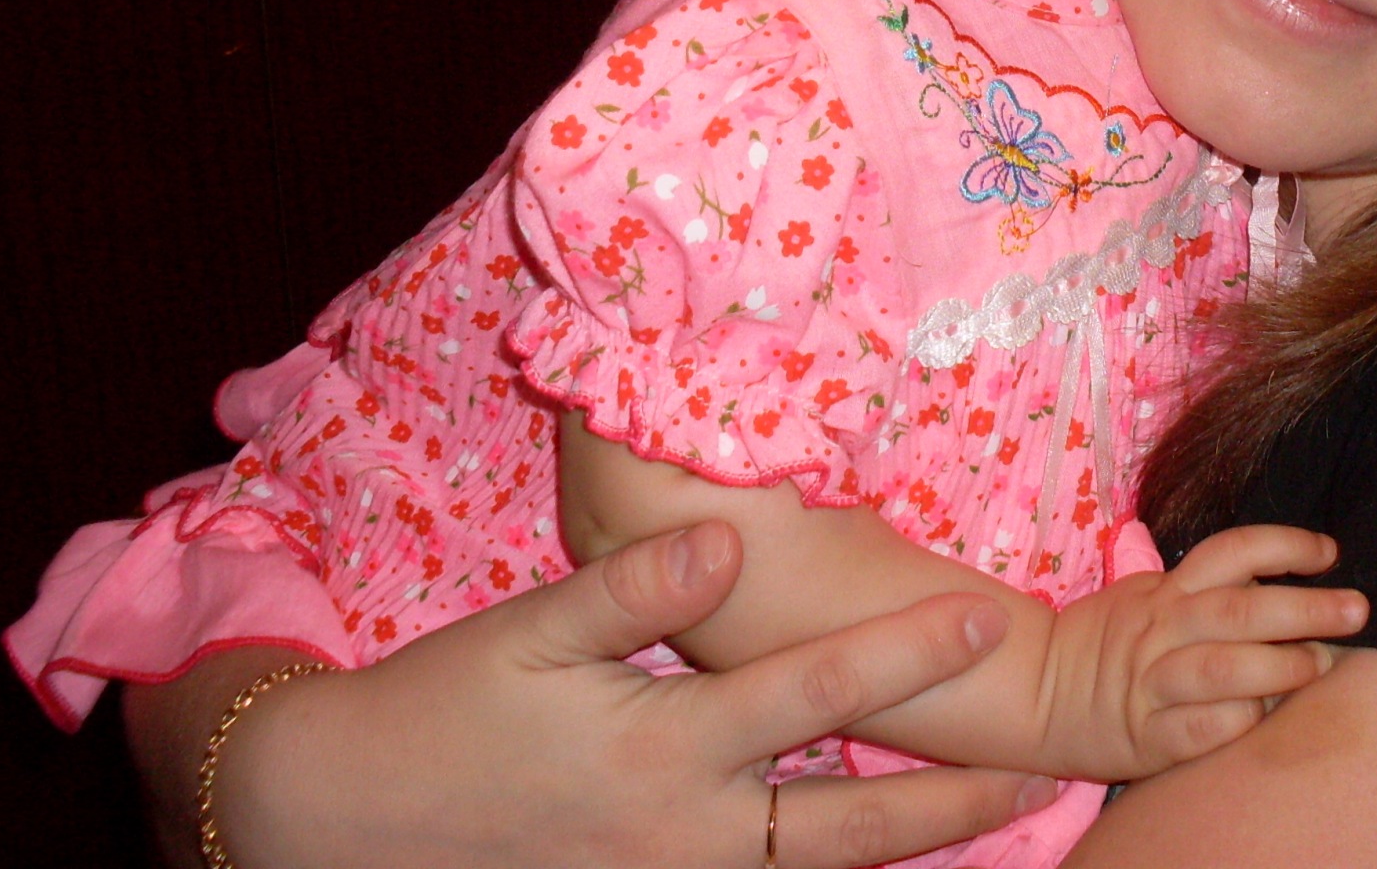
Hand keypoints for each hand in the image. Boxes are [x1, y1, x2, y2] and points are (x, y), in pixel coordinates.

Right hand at [175, 522, 1054, 868]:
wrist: (335, 822)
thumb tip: (728, 538)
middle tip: (1040, 769)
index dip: (909, 651)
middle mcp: (684, 835)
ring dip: (904, 848)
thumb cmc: (437, 709)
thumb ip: (633, 589)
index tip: (987, 614)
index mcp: (665, 751)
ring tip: (990, 820)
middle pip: (852, 824)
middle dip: (954, 799)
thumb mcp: (528, 632)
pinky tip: (867, 855)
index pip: (819, 694)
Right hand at [1041, 525, 1368, 782]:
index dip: (1283, 545)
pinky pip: (1198, 730)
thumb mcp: (1150, 595)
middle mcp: (1163, 629)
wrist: (1037, 691)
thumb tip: (1284, 576)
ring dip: (1278, 667)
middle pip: (1239, 610)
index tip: (1330, 551)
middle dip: (1305, 608)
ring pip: (1221, 668)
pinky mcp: (1145, 737)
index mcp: (1168, 590)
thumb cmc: (1112, 641)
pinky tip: (1265, 718)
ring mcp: (1152, 683)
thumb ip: (1208, 587)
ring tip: (1319, 666)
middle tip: (1357, 610)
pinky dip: (1236, 722)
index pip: (1230, 551)